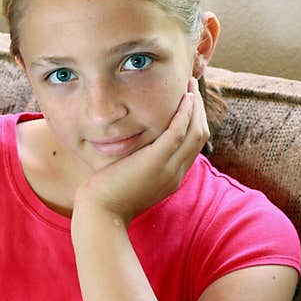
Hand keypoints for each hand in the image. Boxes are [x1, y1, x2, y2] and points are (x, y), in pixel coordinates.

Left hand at [73, 77, 208, 226]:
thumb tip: (136, 152)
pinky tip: (184, 99)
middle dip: (199, 110)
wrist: (100, 214)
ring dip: (196, 107)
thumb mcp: (131, 181)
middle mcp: (176, 174)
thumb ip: (140, 166)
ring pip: (195, 132)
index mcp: (172, 178)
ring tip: (190, 87)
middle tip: (192, 89)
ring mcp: (168, 169)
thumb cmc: (107, 198)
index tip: (188, 104)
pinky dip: (185, 114)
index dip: (194, 122)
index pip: (192, 146)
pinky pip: (179, 133)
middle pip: (200, 136)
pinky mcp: (156, 162)